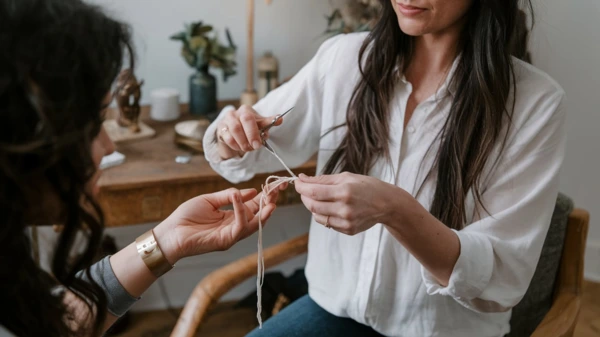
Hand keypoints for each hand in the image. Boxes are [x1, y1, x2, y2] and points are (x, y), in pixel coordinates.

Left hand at [153, 185, 286, 263]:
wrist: (170, 233)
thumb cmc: (186, 217)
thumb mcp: (209, 200)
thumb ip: (229, 195)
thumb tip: (251, 191)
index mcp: (232, 216)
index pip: (254, 206)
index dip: (265, 196)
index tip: (274, 184)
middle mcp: (235, 227)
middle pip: (259, 215)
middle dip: (270, 202)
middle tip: (278, 188)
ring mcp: (231, 235)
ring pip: (254, 224)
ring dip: (264, 211)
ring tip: (271, 197)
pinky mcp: (226, 240)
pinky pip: (240, 226)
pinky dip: (242, 211)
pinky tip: (240, 198)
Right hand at [216, 105, 282, 158]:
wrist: (232, 135)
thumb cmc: (247, 129)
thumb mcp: (259, 126)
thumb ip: (269, 122)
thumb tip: (280, 119)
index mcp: (246, 110)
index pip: (252, 117)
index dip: (259, 127)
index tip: (265, 135)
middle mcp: (235, 113)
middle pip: (244, 121)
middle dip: (252, 135)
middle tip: (256, 146)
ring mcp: (226, 120)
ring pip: (235, 129)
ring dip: (243, 141)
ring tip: (249, 148)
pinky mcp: (220, 129)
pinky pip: (227, 137)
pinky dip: (235, 144)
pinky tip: (239, 148)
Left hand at [294, 172, 402, 234]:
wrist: (387, 204)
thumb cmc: (367, 186)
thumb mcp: (346, 177)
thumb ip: (322, 179)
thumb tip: (302, 179)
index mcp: (344, 192)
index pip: (313, 192)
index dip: (301, 187)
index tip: (297, 182)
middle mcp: (345, 209)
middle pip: (312, 206)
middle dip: (304, 196)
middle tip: (304, 190)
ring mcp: (346, 222)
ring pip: (317, 216)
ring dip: (312, 206)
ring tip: (318, 198)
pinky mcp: (348, 230)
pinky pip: (327, 223)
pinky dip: (322, 214)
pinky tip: (329, 207)